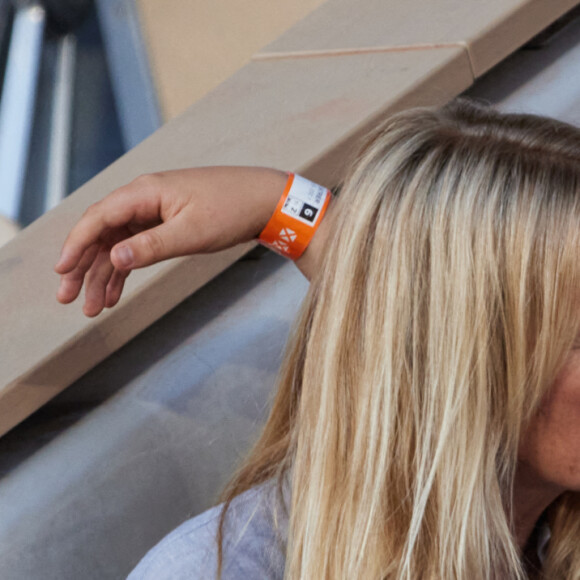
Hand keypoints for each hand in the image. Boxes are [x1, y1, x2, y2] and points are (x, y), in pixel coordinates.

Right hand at [54, 167, 286, 316]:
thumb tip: (113, 259)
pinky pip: (137, 246)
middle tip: (68, 298)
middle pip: (101, 233)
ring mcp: (154, 211)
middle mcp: (143, 199)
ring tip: (93, 307)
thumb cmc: (231, 209)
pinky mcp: (166, 222)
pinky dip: (126, 269)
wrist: (264, 200)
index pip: (98, 218)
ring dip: (104, 275)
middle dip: (83, 267)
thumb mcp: (191, 232)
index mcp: (144, 192)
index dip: (75, 246)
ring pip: (118, 244)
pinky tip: (117, 292)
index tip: (62, 273)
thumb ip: (150, 246)